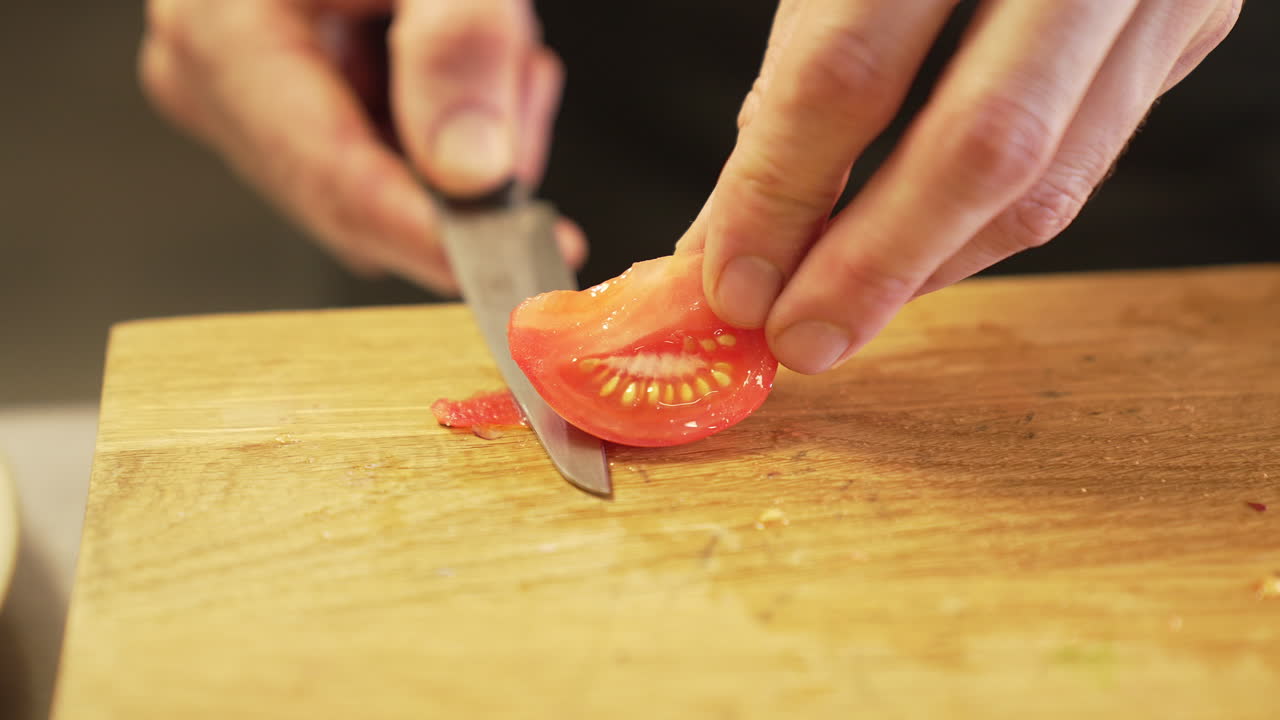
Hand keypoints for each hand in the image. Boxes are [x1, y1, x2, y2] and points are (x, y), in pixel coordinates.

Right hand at [139, 0, 585, 294]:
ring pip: (377, 192)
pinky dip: (437, 133)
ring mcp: (234, 102)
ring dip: (460, 144)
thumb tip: (472, 173)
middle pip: (358, 199)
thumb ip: (457, 45)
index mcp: (221, 33)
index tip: (522, 271)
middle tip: (518, 81)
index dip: (435, 241)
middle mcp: (209, 79)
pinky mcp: (271, 110)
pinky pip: (372, 165)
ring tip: (487, 50)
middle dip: (463, 169)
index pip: (335, 181)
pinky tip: (453, 69)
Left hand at [679, 0, 1241, 372]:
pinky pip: (1082, 165)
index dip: (779, 193)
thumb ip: (796, 89)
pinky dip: (984, 229)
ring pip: (1049, 179)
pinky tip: (920, 257)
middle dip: (874, 268)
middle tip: (798, 341)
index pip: (847, 71)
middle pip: (982, 144)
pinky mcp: (1185, 29)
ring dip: (930, 268)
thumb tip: (728, 240)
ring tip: (843, 314)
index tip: (730, 285)